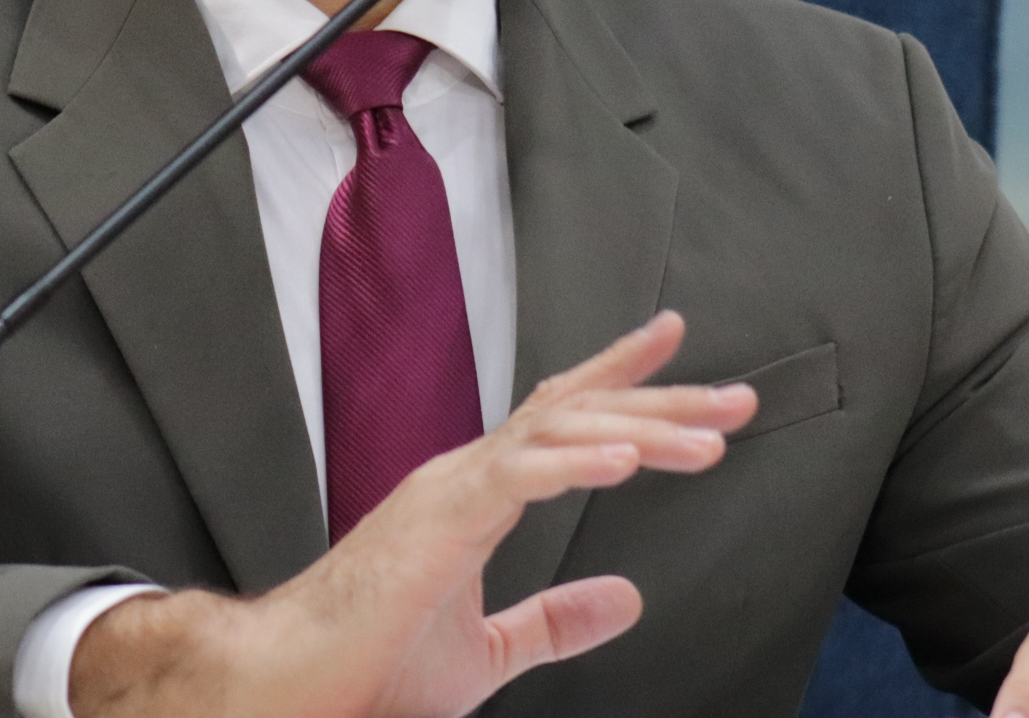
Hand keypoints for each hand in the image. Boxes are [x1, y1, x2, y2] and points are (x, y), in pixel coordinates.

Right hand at [70, 310, 755, 717]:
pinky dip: (577, 460)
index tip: (677, 345)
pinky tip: (629, 460)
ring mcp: (448, 489)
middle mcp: (464, 475)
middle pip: (576, 412)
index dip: (620, 378)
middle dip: (660, 399)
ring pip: (559, 431)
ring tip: (706, 440)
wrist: (293, 686)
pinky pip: (518, 473)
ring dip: (641, 429)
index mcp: (474, 495)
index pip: (559, 417)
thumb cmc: (367, 670)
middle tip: (735, 399)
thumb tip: (627, 600)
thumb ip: (553, 621)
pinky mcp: (436, 519)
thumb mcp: (487, 651)